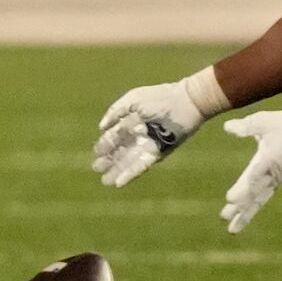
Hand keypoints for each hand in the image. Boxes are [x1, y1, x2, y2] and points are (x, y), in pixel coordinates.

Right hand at [93, 79, 207, 186]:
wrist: (185, 102)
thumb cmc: (160, 98)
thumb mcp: (133, 99)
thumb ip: (115, 111)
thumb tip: (101, 127)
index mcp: (132, 121)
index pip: (115, 136)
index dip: (105, 145)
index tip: (95, 154)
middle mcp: (139, 135)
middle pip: (121, 150)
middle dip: (109, 160)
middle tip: (96, 168)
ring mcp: (149, 145)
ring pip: (130, 161)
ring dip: (118, 171)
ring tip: (106, 181)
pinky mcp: (159, 153)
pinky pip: (142, 165)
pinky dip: (131, 174)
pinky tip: (120, 182)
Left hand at [219, 97, 281, 232]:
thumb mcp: (264, 121)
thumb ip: (246, 126)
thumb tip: (228, 128)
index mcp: (269, 160)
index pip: (254, 177)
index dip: (242, 189)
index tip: (230, 199)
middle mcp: (273, 174)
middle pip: (254, 194)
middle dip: (240, 207)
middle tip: (224, 219)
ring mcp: (276, 180)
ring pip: (258, 200)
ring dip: (245, 214)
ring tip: (232, 229)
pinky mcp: (277, 181)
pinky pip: (263, 198)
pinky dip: (252, 209)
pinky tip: (242, 217)